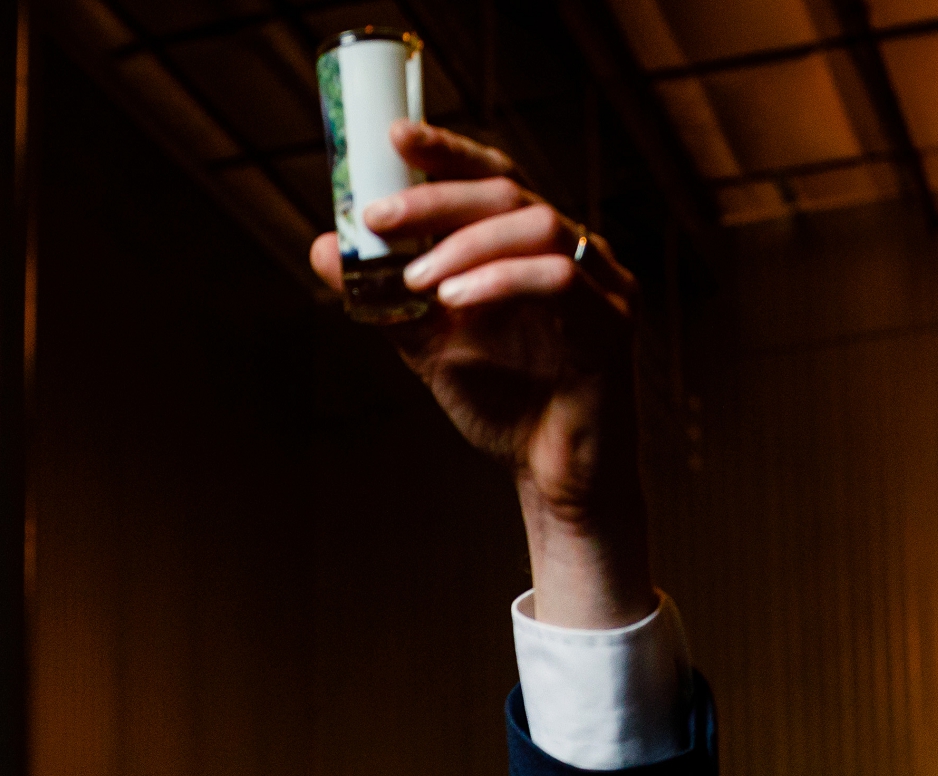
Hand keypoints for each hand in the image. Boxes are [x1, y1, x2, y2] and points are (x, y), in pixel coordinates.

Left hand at [307, 124, 646, 614]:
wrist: (551, 477)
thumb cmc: (505, 403)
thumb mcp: (428, 344)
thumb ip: (384, 297)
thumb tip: (324, 248)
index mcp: (529, 245)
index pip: (491, 178)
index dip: (446, 152)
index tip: (394, 138)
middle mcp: (571, 250)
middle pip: (508, 191)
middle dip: (437, 196)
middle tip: (378, 217)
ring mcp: (600, 281)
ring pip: (537, 225)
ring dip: (465, 244)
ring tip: (414, 278)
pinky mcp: (613, 323)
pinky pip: (559, 280)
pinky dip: (501, 281)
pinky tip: (456, 300)